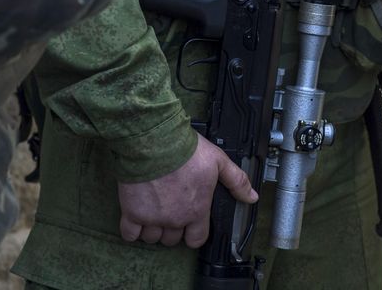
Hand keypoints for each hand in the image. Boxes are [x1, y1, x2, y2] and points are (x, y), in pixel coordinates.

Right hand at [117, 133, 257, 248]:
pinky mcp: (132, 212)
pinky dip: (131, 231)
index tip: (189, 224)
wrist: (153, 141)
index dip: (194, 233)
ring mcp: (152, 218)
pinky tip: (135, 220)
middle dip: (172, 229)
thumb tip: (252, 197)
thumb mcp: (218, 161)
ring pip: (152, 238)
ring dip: (153, 229)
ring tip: (153, 213)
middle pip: (173, 239)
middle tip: (170, 211)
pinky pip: (129, 234)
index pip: (197, 239)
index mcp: (196, 210)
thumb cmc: (184, 149)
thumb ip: (236, 181)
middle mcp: (175, 219)